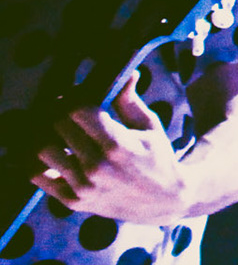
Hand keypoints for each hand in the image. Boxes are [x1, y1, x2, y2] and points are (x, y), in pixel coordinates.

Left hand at [33, 80, 190, 222]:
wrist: (162, 201)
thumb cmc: (158, 157)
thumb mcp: (150, 126)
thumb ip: (131, 101)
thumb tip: (127, 73)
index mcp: (118, 144)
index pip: (78, 111)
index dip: (75, 99)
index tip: (79, 98)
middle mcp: (97, 166)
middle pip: (59, 126)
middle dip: (61, 114)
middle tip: (67, 112)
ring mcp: (83, 186)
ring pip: (44, 150)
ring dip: (49, 137)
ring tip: (60, 133)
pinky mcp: (73, 201)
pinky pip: (40, 176)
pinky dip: (40, 161)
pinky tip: (55, 154)